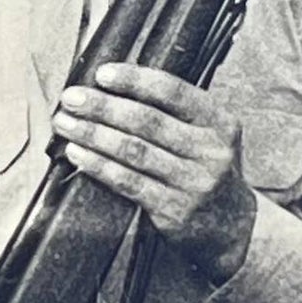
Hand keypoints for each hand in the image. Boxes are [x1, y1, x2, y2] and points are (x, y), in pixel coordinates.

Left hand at [53, 63, 257, 283]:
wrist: (236, 228)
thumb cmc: (207, 168)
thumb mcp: (208, 134)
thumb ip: (174, 111)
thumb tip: (114, 85)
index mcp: (220, 122)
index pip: (174, 92)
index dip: (135, 80)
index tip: (102, 73)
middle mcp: (210, 150)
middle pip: (147, 121)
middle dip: (103, 106)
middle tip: (71, 98)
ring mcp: (192, 182)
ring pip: (134, 151)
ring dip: (93, 134)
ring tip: (65, 123)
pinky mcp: (173, 210)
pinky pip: (128, 182)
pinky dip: (99, 165)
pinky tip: (78, 154)